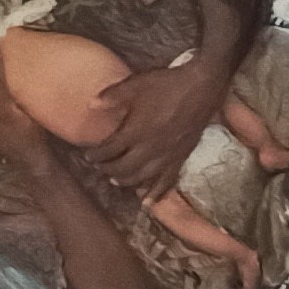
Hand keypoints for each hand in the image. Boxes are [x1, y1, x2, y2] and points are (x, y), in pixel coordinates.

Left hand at [81, 55, 229, 202]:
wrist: (202, 87)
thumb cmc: (166, 85)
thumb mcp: (134, 85)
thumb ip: (111, 97)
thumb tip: (89, 105)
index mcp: (135, 132)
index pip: (108, 150)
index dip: (95, 155)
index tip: (87, 155)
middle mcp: (150, 149)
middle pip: (122, 168)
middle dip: (107, 169)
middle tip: (98, 167)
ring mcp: (167, 156)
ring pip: (142, 178)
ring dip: (125, 181)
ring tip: (115, 180)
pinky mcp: (182, 158)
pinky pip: (167, 181)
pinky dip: (156, 194)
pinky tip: (148, 203)